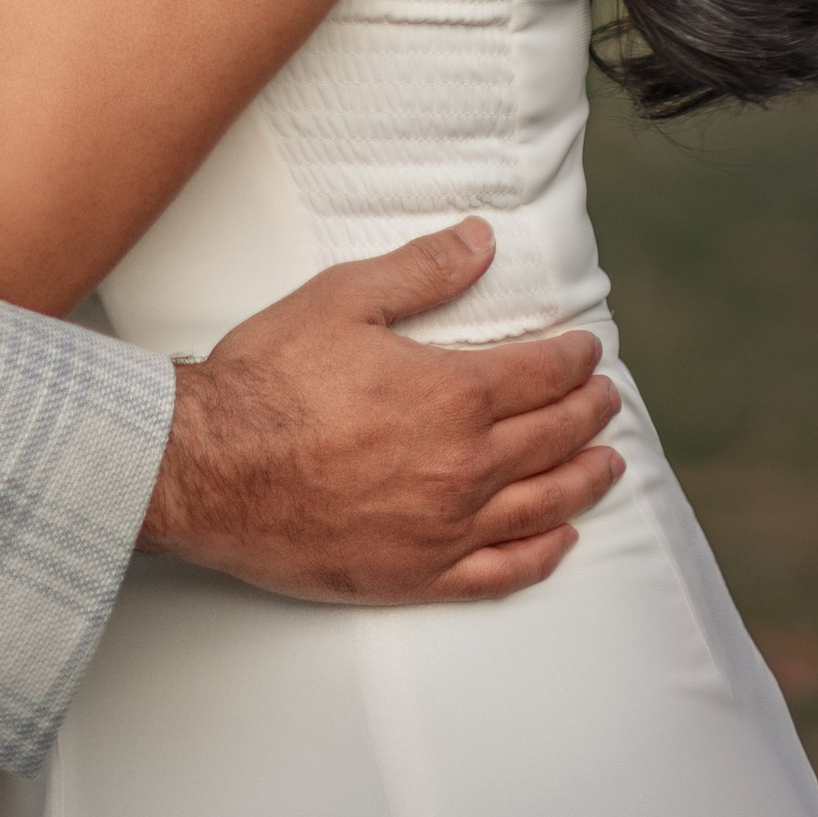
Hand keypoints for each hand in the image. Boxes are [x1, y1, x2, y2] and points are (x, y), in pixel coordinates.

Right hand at [140, 218, 623, 603]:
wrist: (208, 467)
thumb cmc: (268, 379)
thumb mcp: (343, 299)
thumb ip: (422, 270)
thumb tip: (482, 241)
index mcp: (452, 395)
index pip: (541, 374)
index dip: (572, 360)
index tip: (588, 351)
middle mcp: (463, 467)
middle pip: (552, 437)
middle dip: (588, 412)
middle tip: (607, 399)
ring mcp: (444, 529)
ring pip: (543, 506)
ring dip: (584, 481)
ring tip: (608, 464)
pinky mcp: (418, 575)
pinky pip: (502, 573)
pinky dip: (543, 554)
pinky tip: (562, 540)